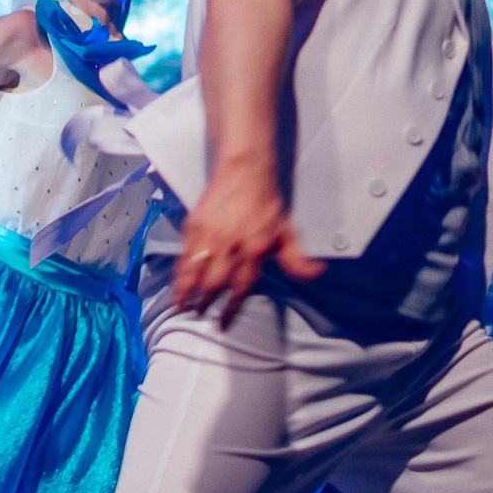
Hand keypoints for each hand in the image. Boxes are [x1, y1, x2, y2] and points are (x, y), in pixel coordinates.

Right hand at [170, 163, 322, 323]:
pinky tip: (176, 283)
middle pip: (213, 283)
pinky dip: (179, 272)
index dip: (231, 308)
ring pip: (194, 271)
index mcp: (254, 249)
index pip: (241, 287)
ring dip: (186, 291)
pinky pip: (184, 255)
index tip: (224, 321)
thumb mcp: (289, 232)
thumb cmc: (265, 202)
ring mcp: (209, 236)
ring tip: (181, 306)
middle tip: (200, 316)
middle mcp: (230, 245)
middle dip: (205, 303)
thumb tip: (315, 273)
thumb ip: (297, 258)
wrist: (244, 171)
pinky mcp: (194, 226)